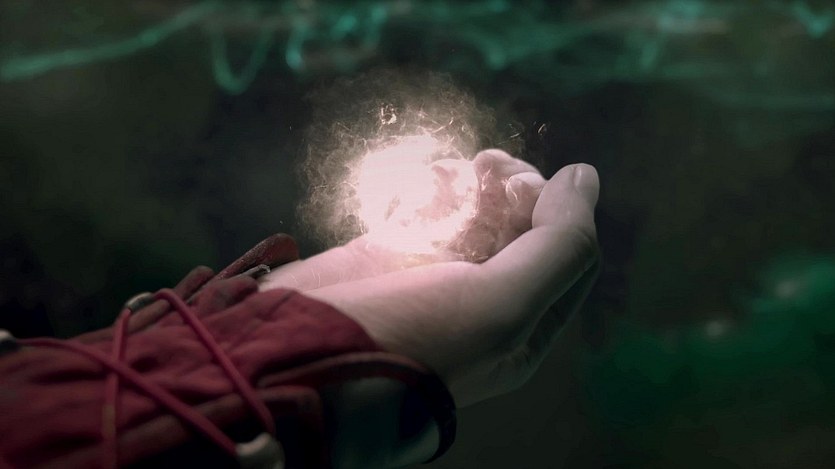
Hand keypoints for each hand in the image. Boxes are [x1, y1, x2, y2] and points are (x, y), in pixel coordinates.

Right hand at [258, 150, 599, 406]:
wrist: (303, 356)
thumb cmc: (414, 341)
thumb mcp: (505, 305)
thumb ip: (558, 244)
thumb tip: (585, 175)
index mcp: (521, 326)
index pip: (566, 254)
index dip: (556, 209)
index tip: (523, 186)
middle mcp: (482, 300)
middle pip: (523, 224)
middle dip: (515, 186)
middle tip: (491, 166)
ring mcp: (434, 274)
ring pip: (477, 210)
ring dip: (478, 180)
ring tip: (463, 168)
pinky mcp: (390, 251)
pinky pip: (429, 207)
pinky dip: (436, 185)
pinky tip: (429, 179)